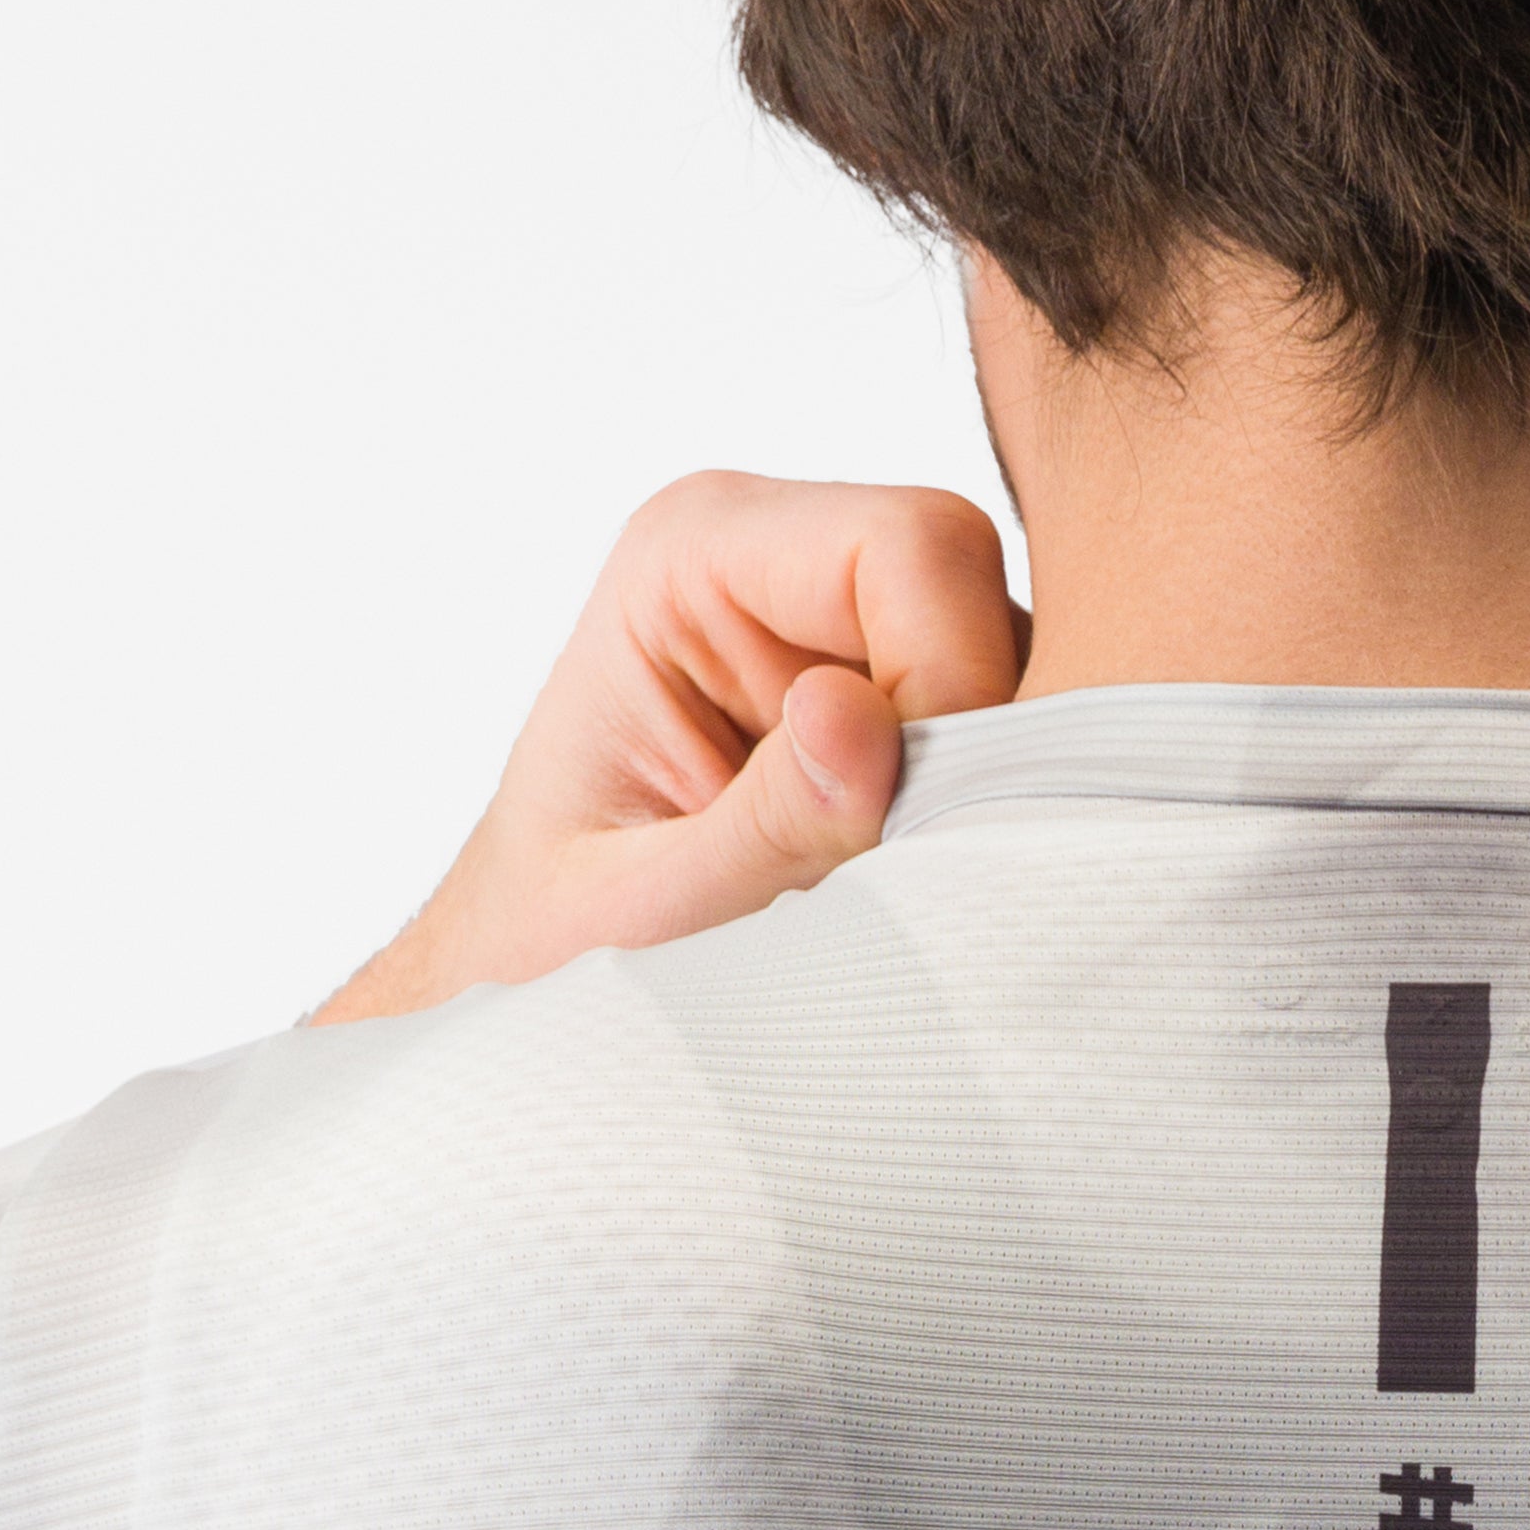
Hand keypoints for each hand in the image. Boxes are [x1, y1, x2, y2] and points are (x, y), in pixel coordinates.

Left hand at [313, 473, 1023, 1023]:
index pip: (906, 552)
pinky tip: (910, 872)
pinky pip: (990, 721)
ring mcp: (836, 622)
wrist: (527, 977)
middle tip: (911, 864)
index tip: (912, 824)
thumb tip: (858, 719)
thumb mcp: (643, 909)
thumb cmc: (553, 940)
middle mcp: (771, 560)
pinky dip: (978, 806)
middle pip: (971, 587)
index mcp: (687, 558)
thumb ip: (761, 828)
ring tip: (890, 880)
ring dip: (978, 782)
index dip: (950, 681)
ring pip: (1002, 656)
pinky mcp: (884, 689)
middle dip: (977, 734)